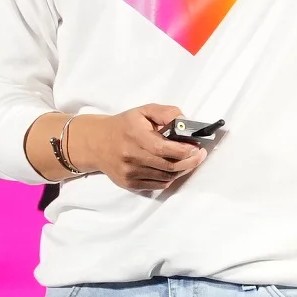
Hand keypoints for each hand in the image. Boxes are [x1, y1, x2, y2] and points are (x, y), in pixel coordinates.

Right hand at [72, 104, 205, 193]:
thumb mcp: (143, 111)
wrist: (96, 143)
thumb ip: (166, 113)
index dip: (185, 150)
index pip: (165, 149)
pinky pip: (157, 185)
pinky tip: (173, 169)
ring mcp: (130, 173)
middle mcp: (132, 157)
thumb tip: (185, 122)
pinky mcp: (129, 183)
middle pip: (169, 166)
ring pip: (166, 177)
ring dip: (182, 170)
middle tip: (199, 155)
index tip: (197, 147)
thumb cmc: (124, 126)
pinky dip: (169, 178)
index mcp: (135, 136)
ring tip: (188, 161)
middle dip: (190, 162)